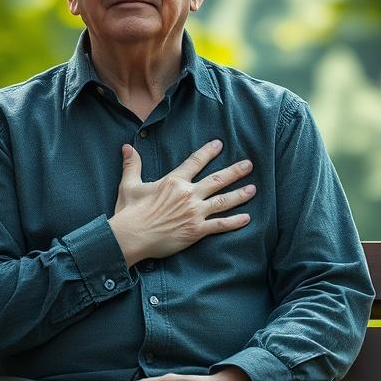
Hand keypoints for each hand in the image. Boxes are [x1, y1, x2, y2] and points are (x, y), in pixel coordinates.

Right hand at [108, 139, 254, 266]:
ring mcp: (194, 213)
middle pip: (217, 179)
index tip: (220, 144)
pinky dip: (234, 222)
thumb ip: (132, 165)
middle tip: (249, 165)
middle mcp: (188, 194)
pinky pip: (220, 225)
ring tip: (253, 189)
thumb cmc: (129, 212)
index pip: (195, 162)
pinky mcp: (196, 230)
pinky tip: (247, 218)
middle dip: (235, 171)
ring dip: (240, 194)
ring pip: (223, 201)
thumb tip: (127, 147)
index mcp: (174, 182)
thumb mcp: (129, 185)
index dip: (208, 152)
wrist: (130, 237)